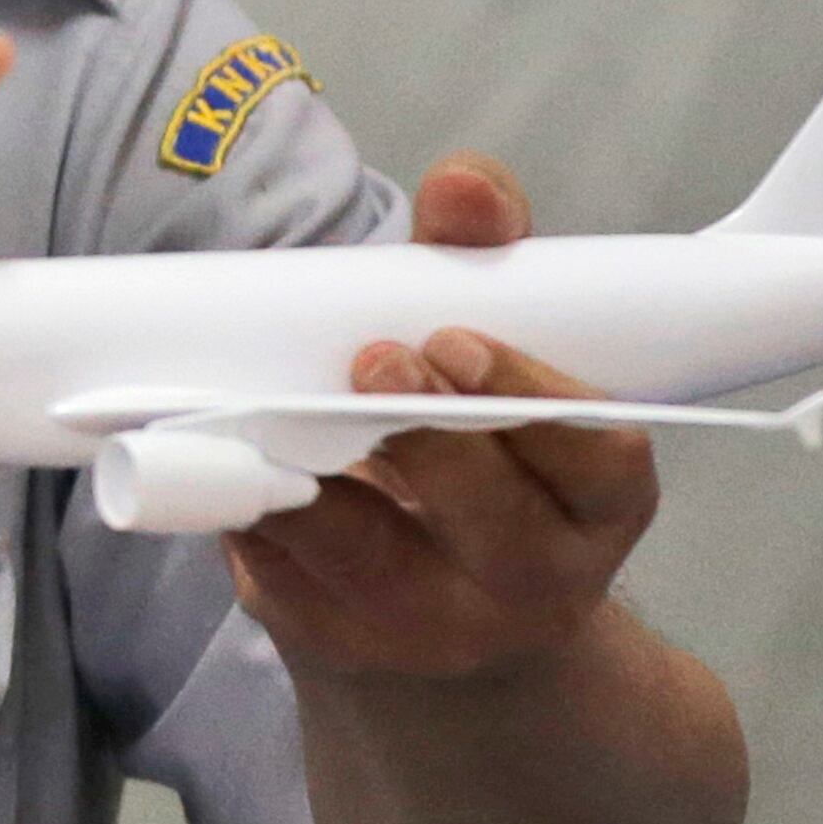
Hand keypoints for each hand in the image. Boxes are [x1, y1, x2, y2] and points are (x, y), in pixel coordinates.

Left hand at [225, 153, 661, 681]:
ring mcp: (429, 628)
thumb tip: (464, 181)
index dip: (532, 401)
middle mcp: (530, 581)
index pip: (597, 458)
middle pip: (493, 521)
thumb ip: (478, 260)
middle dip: (431, 440)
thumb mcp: (488, 363)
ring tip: (273, 411)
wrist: (438, 621)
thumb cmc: (469, 452)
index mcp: (593, 505)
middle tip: (373, 360)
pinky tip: (226, 464)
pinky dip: (250, 514)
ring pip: (370, 558)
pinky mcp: (331, 642)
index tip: (457, 338)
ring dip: (315, 479)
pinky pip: (282, 574)